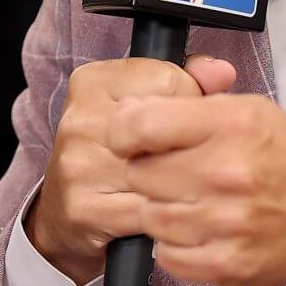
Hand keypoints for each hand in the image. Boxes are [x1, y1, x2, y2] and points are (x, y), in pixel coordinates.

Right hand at [25, 55, 239, 284]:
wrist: (64, 210)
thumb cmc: (111, 152)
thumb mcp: (142, 104)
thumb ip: (186, 80)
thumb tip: (222, 73)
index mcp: (93, 82)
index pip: (169, 79)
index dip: (188, 102)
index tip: (177, 119)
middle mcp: (80, 120)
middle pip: (166, 127)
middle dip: (186, 146)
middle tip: (180, 157)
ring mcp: (79, 165)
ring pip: (161, 172)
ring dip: (181, 183)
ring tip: (176, 184)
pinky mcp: (83, 208)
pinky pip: (149, 210)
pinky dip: (168, 213)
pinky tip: (166, 208)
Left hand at [99, 88, 285, 285]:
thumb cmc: (285, 160)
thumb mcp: (245, 111)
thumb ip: (185, 105)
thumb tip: (126, 108)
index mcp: (231, 124)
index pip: (139, 126)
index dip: (125, 132)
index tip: (133, 139)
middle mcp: (227, 173)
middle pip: (138, 174)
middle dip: (148, 172)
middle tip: (174, 174)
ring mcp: (226, 224)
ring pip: (149, 216)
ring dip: (162, 209)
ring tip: (192, 202)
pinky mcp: (227, 265)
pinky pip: (166, 256)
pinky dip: (175, 245)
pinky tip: (200, 230)